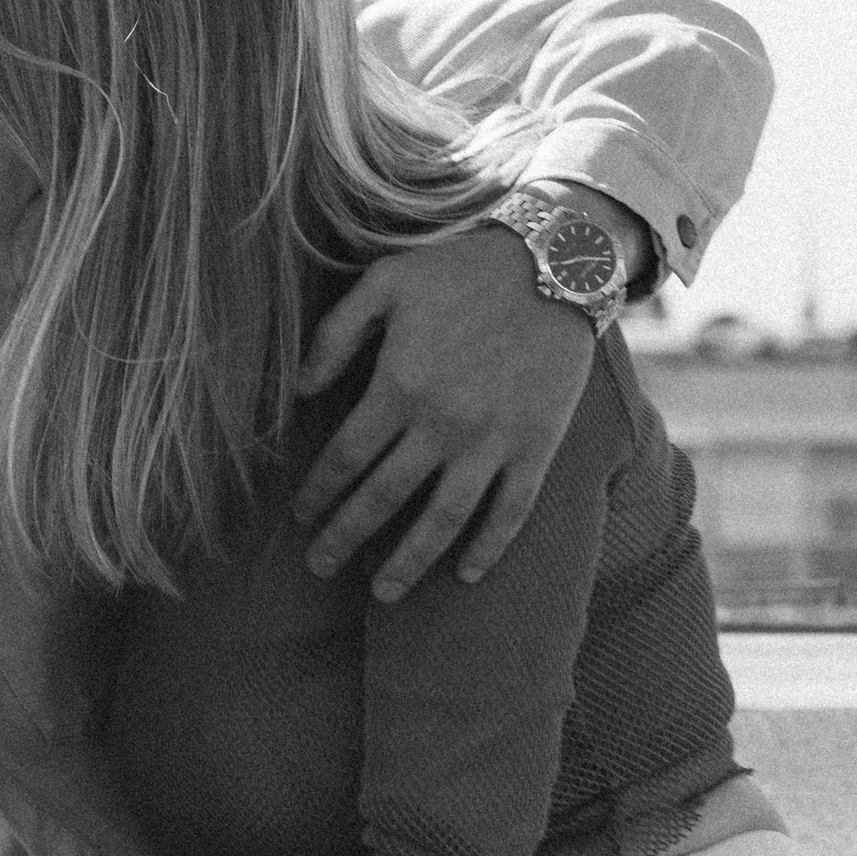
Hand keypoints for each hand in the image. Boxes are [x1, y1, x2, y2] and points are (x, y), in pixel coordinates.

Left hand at [292, 227, 592, 599]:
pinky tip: (465, 574)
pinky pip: (510, 510)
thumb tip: (301, 391)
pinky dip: (489, 547)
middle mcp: (442, 423)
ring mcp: (493, 440)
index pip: (345, 458)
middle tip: (319, 566)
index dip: (319, 492)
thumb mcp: (384, 281)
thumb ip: (335, 335)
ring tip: (383, 593)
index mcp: (399, 385)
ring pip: (443, 520)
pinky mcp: (536, 445)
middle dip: (344, 539)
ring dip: (409, 561)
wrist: (555, 262)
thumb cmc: (460, 270)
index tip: (301, 515)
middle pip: (382, 499)